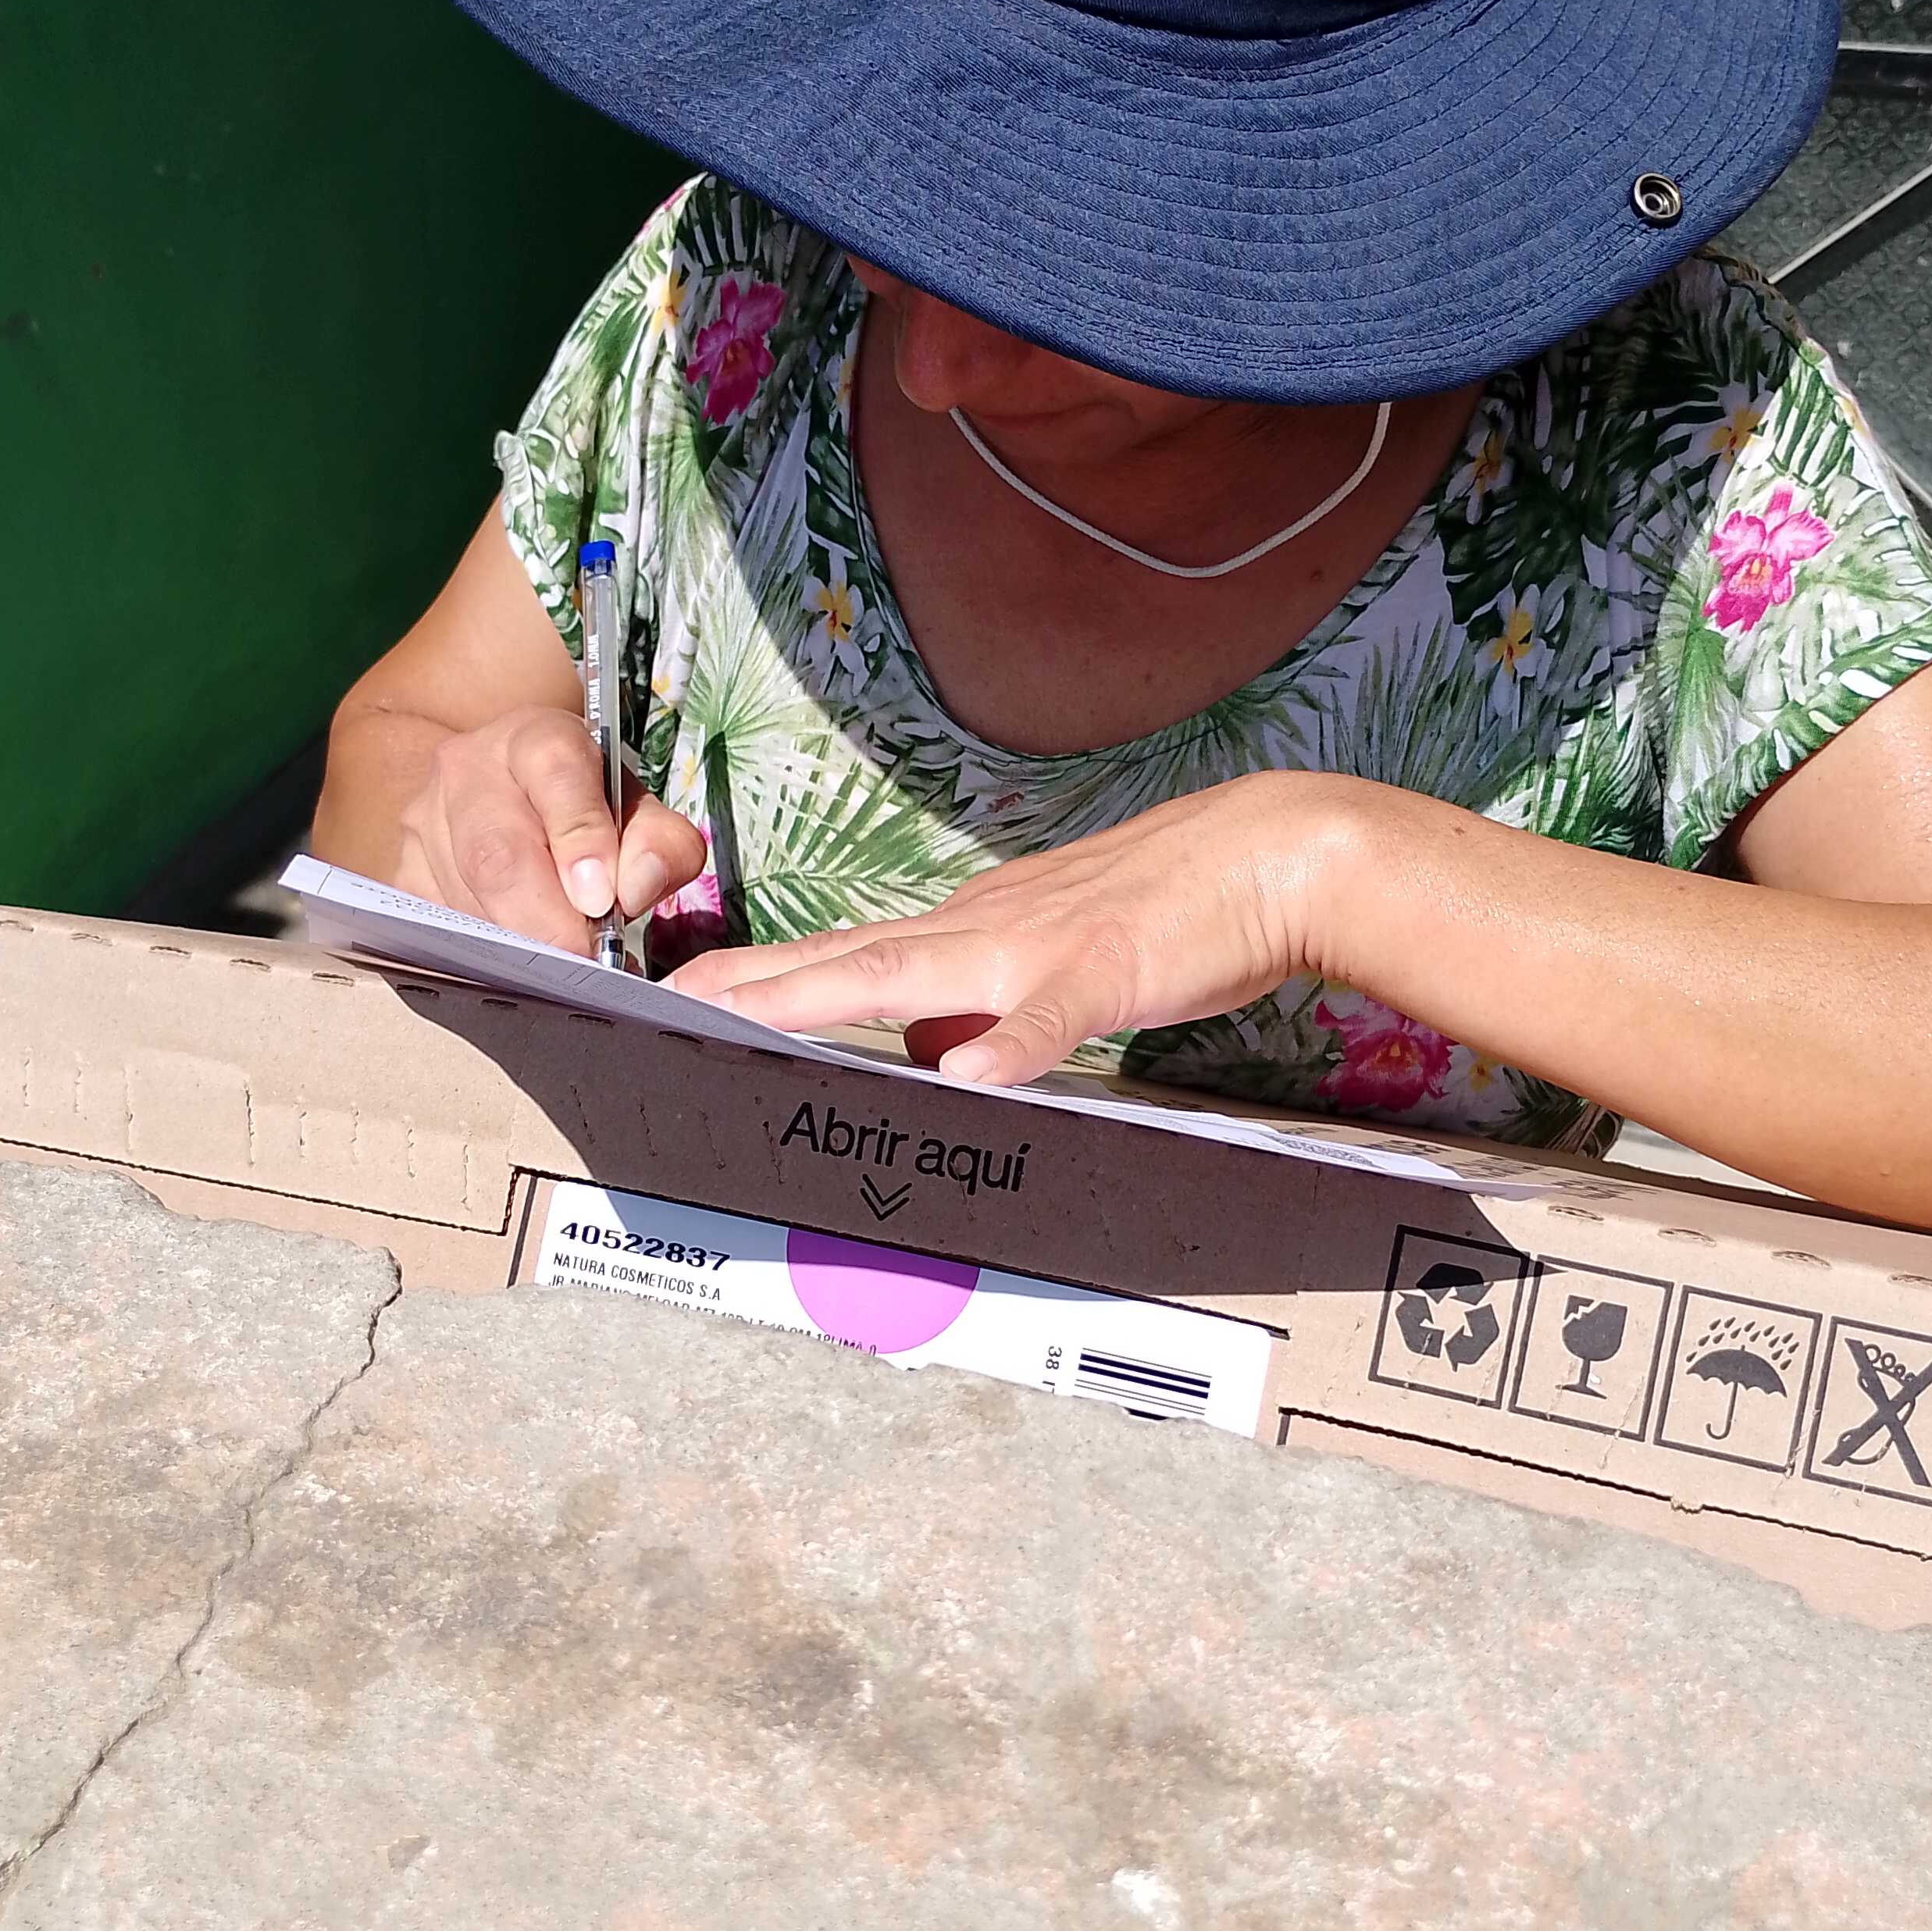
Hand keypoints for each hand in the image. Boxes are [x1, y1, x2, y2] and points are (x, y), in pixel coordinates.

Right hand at [393, 704, 707, 953]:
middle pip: (497, 854)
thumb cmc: (584, 812)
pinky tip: (517, 959)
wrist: (504, 797)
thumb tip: (634, 888)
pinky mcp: (400, 873)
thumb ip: (661, 845)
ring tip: (560, 959)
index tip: (602, 899)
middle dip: (546, 921)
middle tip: (585, 960)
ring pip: (467, 899)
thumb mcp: (638, 814)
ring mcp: (423, 820)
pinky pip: (441, 929)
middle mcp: (467, 768)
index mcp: (535, 737)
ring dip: (520, 944)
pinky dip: (486, 956)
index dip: (580, 838)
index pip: (556, 774)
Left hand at [670, 771, 1366, 1083]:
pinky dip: (1013, 1044)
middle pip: (847, 960)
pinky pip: (1056, 1013)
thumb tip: (936, 1052)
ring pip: (917, 973)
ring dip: (828, 997)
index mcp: (972, 932)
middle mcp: (985, 931)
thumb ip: (988, 1003)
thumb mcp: (1055, 960)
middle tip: (663, 1004)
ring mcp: (1042, 949)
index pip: (844, 956)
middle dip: (749, 985)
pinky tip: (972, 1075)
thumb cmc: (1169, 910)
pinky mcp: (1112, 969)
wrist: (1268, 855)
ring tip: (749, 1020)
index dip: (759, 978)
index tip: (679, 996)